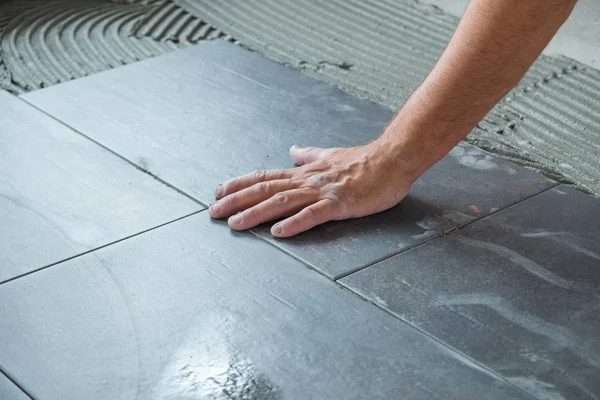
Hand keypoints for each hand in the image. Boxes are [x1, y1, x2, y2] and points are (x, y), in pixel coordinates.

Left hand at [208, 140, 412, 237]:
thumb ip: (309, 154)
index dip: (240, 183)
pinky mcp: (340, 204)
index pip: (266, 176)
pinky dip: (294, 223)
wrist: (392, 159)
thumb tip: (293, 149)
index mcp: (305, 172)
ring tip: (235, 224)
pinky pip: (314, 214)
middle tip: (213, 211)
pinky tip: (278, 232)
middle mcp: (307, 180)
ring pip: (282, 202)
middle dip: (237, 201)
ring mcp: (322, 192)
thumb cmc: (363, 161)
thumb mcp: (330, 155)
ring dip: (256, 213)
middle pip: (266, 189)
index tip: (219, 191)